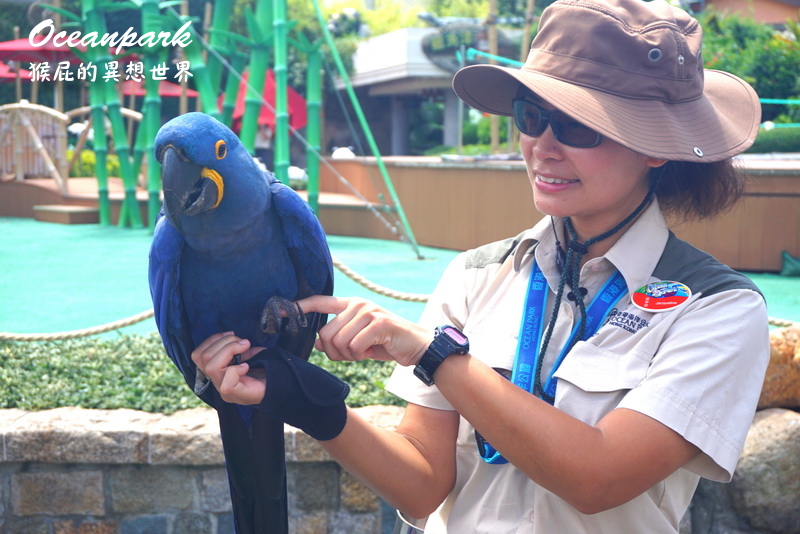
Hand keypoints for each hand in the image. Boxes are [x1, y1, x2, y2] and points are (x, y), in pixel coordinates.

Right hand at [191, 332, 266, 404]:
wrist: (279, 384)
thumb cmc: (263, 368)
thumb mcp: (246, 353)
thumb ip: (235, 346)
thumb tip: (232, 337)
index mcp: (216, 371)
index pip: (197, 355)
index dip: (212, 340)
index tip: (231, 334)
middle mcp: (216, 382)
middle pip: (204, 358)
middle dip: (225, 342)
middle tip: (243, 342)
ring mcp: (224, 391)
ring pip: (212, 367)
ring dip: (230, 350)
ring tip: (245, 348)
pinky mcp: (236, 395)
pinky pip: (226, 383)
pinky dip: (236, 370)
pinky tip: (247, 366)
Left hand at [296, 296, 430, 365]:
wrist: (416, 347)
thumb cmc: (385, 343)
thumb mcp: (358, 341)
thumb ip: (339, 339)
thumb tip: (318, 344)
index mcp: (350, 305)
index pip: (320, 302)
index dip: (300, 307)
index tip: (278, 311)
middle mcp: (357, 304)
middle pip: (327, 334)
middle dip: (336, 353)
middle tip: (354, 354)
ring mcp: (368, 311)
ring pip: (339, 342)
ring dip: (350, 355)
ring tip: (365, 351)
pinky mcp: (378, 323)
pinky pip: (354, 346)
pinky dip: (361, 355)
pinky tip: (373, 350)